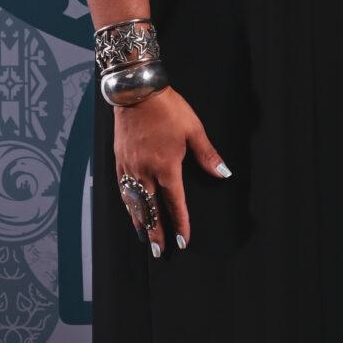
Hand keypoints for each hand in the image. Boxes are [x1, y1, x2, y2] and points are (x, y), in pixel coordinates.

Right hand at [112, 86, 230, 254]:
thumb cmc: (166, 108)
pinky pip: (123, 189)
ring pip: (134, 203)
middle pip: (151, 210)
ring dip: (140, 223)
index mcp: (166, 166)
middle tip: (158, 251)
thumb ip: (207, 155)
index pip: (174, 203)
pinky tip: (131, 211)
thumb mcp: (193, 130)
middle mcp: (145, 171)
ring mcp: (130, 166)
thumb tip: (223, 173)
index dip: (179, 224)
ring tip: (145, 238)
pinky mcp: (119, 160)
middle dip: (156, 233)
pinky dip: (128, 204)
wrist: (136, 91)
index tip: (182, 241)